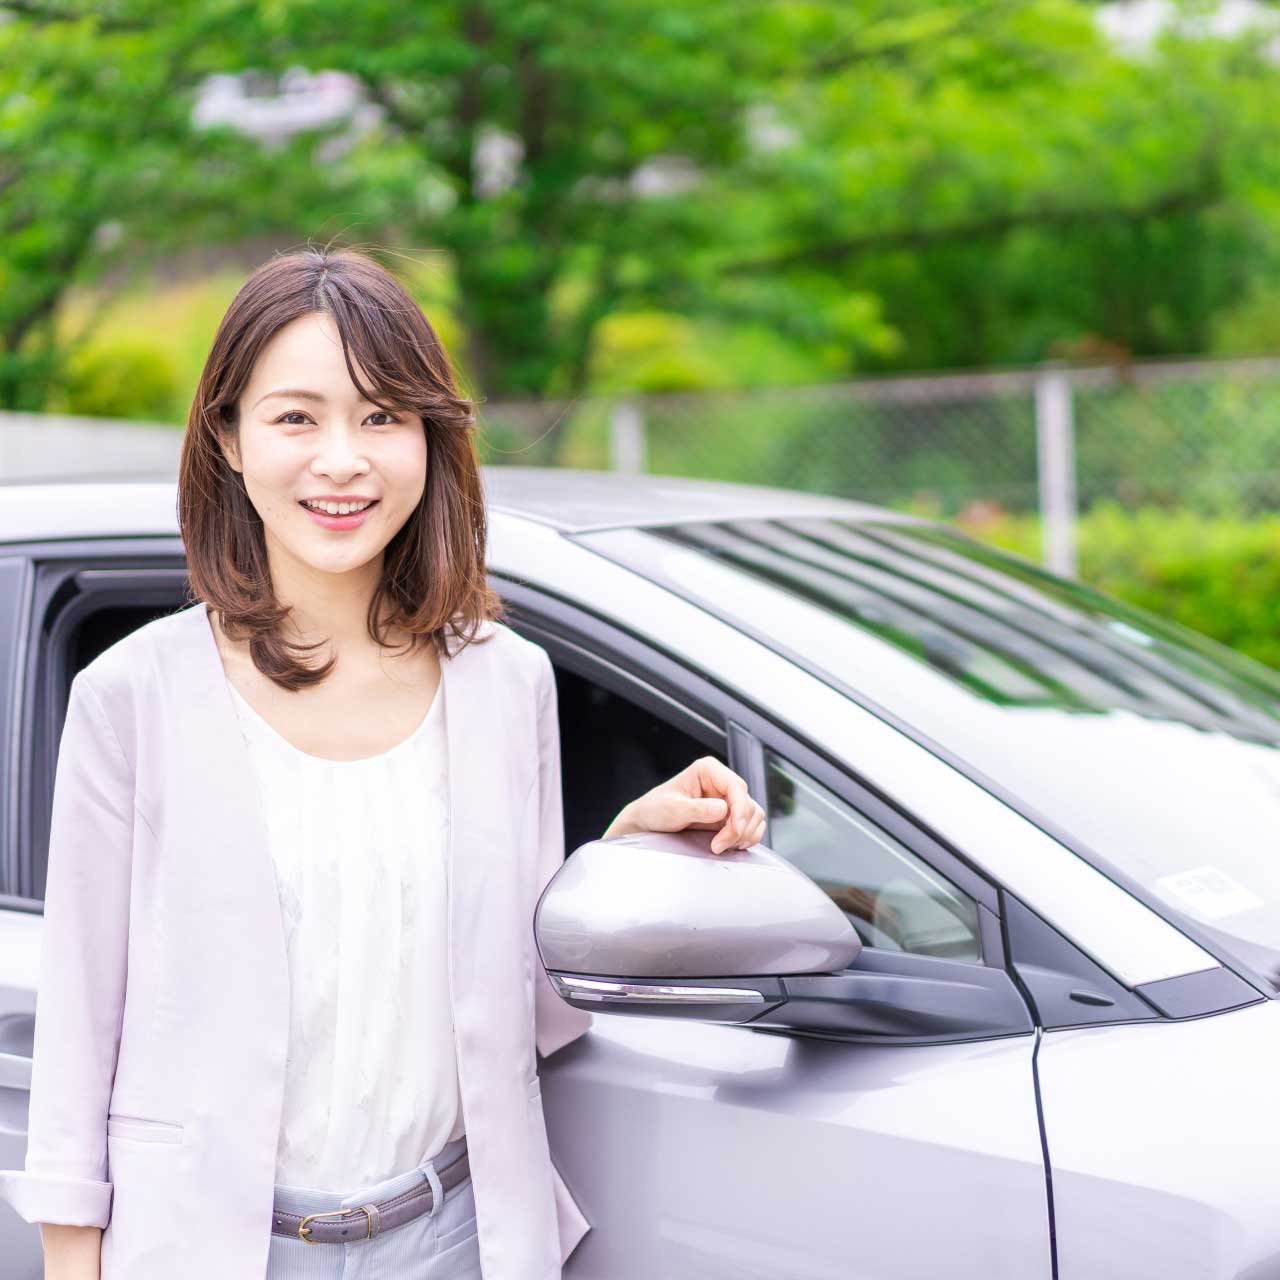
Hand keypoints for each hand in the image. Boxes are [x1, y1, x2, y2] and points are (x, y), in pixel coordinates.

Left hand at [602, 756, 766, 853]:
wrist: (648, 823)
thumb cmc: (655, 809)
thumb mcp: (672, 810)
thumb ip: (697, 809)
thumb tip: (723, 809)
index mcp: (708, 770)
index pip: (736, 787)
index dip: (740, 809)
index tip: (735, 829)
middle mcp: (721, 782)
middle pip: (747, 803)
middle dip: (738, 827)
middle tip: (719, 845)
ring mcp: (727, 798)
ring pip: (753, 814)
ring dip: (743, 834)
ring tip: (721, 846)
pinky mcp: (729, 815)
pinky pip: (750, 824)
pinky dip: (746, 836)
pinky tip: (732, 845)